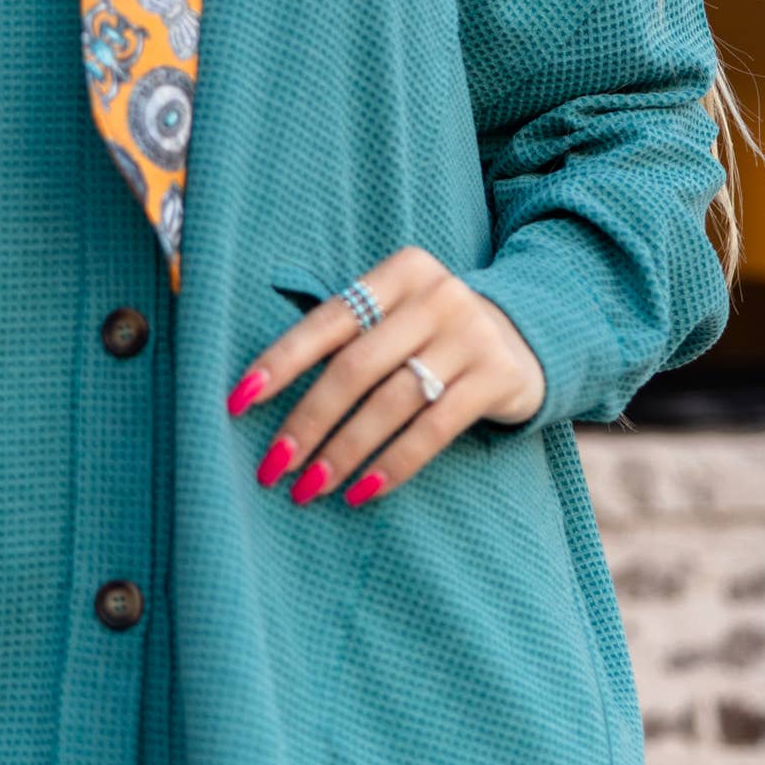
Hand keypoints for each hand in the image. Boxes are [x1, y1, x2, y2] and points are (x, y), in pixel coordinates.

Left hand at [224, 246, 545, 507]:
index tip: (238, 403)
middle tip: (273, 467)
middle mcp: (435, 295)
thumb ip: (346, 338)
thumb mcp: (394, 316)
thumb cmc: (430, 334)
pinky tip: (364, 491)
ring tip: (310, 488)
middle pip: (355, 367)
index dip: (279, 363)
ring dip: (344, 451)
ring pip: (391, 402)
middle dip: (307, 421)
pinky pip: (434, 429)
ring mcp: (470, 335)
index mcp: (398, 272)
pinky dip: (394, 463)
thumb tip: (258, 393)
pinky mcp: (497, 377)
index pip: (326, 321)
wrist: (526, 337)